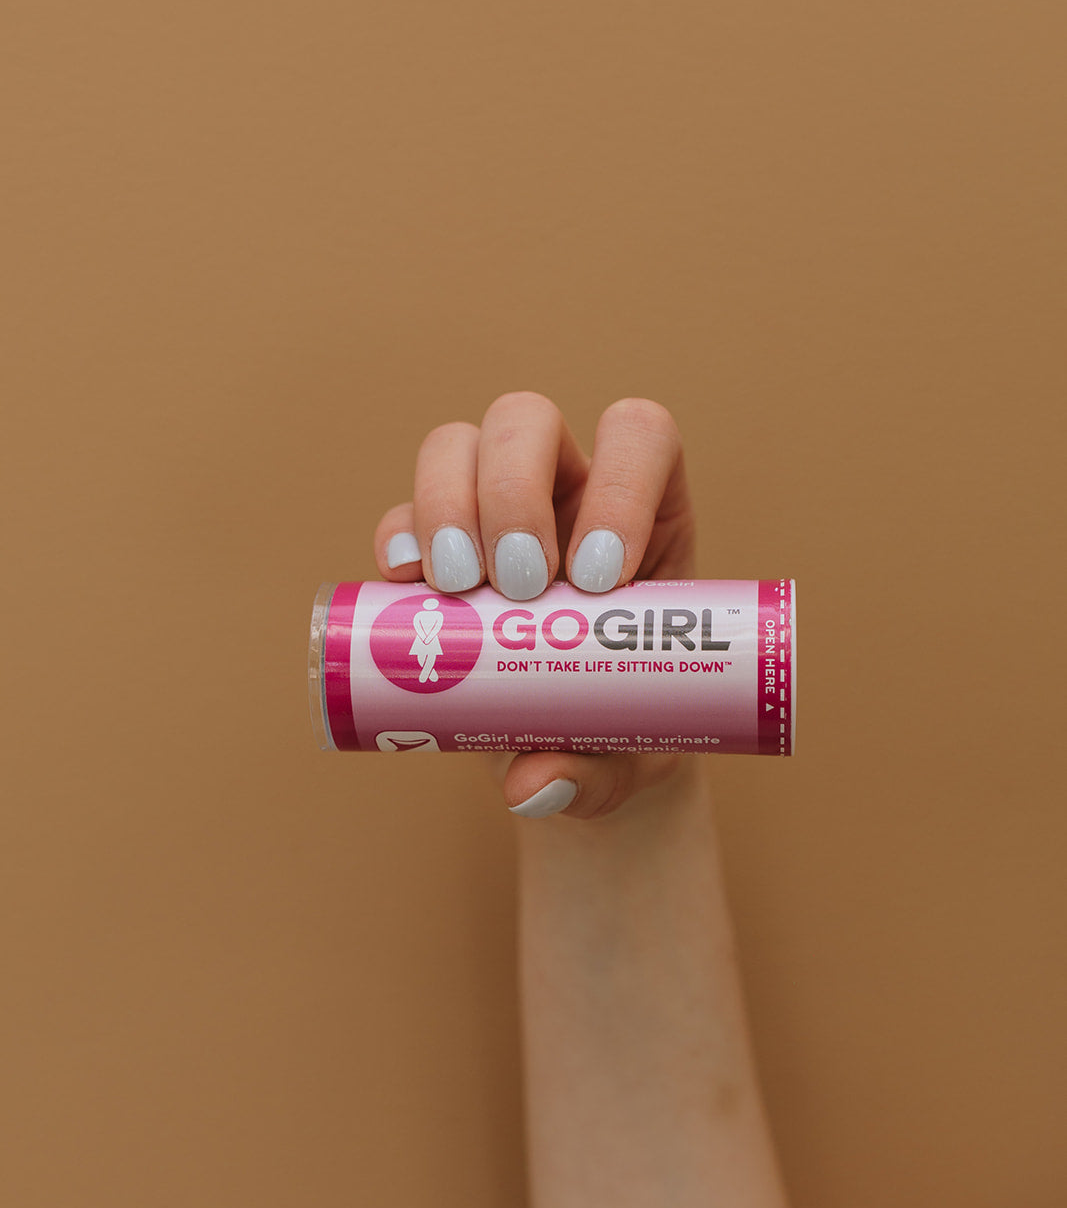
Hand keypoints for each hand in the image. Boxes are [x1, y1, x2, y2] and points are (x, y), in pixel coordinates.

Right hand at [373, 391, 697, 819]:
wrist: (581, 751)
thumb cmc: (630, 730)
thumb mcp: (633, 757)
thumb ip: (597, 776)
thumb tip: (536, 786)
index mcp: (646, 507)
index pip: (637, 437)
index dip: (620, 483)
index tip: (601, 580)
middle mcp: (567, 486)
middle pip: (527, 420)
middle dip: (513, 493)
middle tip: (519, 588)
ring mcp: (495, 507)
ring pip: (457, 447)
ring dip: (447, 507)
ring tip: (458, 591)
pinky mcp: (439, 548)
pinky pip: (403, 514)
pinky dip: (398, 539)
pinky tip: (404, 587)